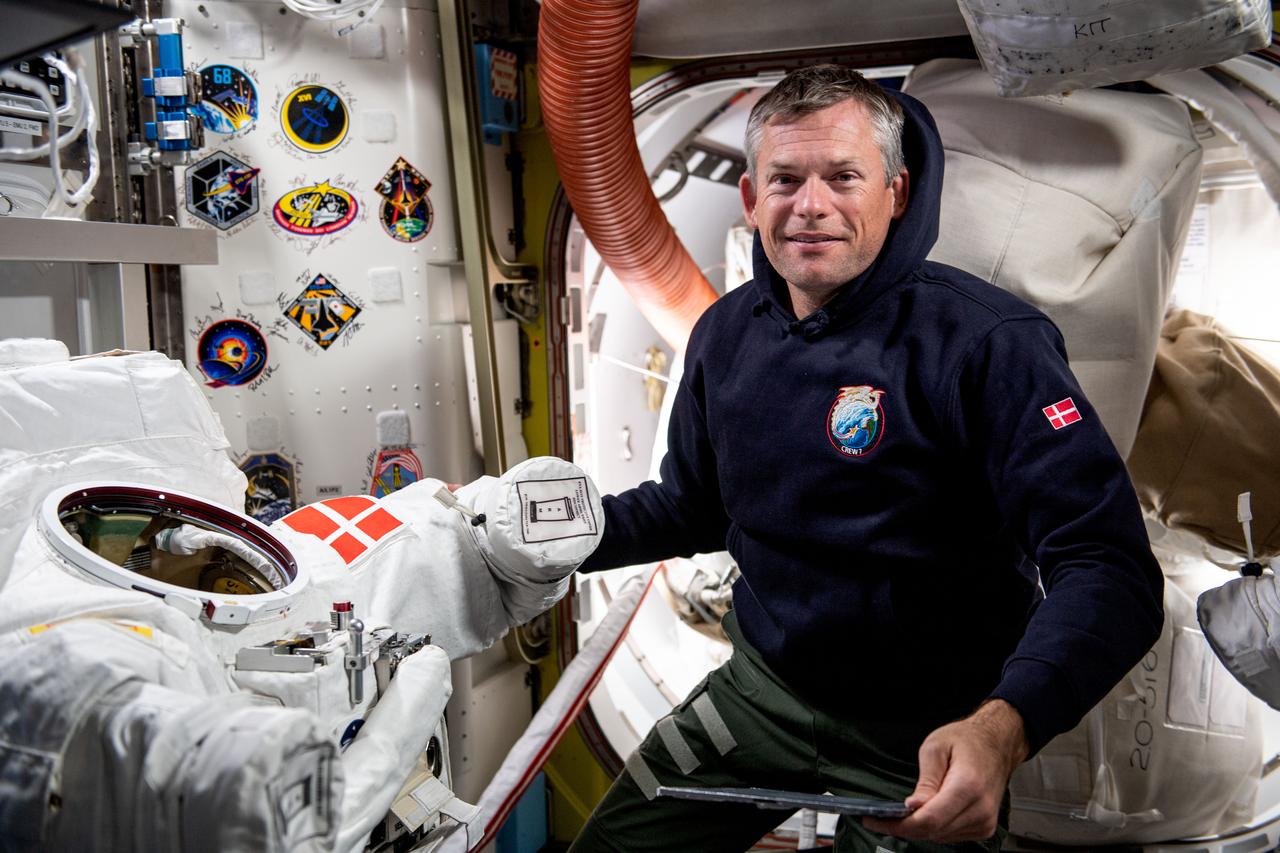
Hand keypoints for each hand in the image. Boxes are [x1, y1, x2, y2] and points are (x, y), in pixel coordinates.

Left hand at [862, 699, 1028, 842]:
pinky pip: (951, 836)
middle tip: (879, 818)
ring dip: (919, 828)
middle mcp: (980, 809)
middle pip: (933, 832)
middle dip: (903, 827)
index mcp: (968, 786)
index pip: (929, 820)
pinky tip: (927, 813)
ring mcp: (985, 821)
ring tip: (902, 813)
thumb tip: (914, 807)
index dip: (899, 825)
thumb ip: (925, 781)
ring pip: (940, 837)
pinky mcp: (984, 828)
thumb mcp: (935, 748)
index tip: (876, 821)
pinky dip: (934, 828)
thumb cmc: (968, 741)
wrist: (996, 744)